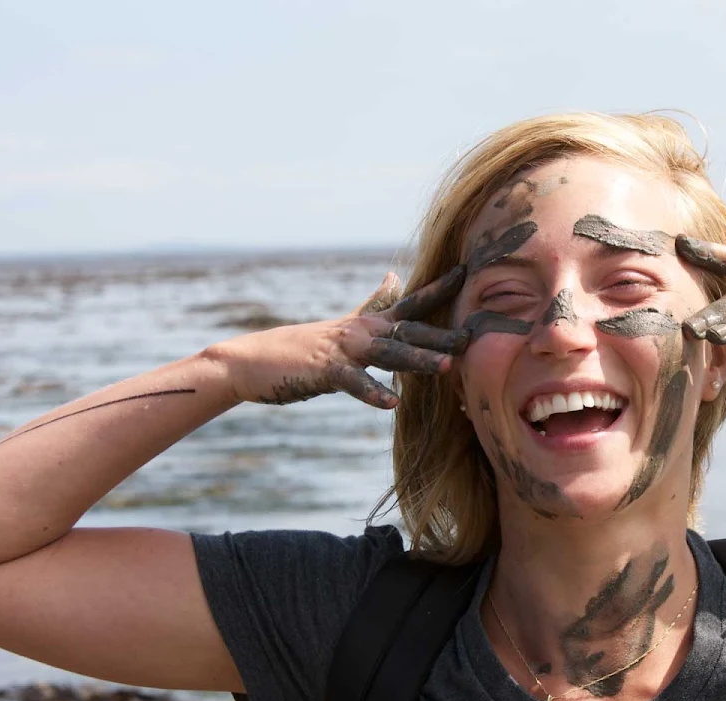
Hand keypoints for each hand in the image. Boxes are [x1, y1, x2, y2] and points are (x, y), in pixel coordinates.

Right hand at [215, 265, 467, 407]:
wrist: (251, 361)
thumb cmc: (301, 348)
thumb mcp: (345, 324)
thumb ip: (373, 304)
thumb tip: (395, 276)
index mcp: (367, 323)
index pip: (410, 302)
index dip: (438, 289)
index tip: (467, 271)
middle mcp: (360, 331)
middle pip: (407, 329)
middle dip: (441, 333)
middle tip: (473, 336)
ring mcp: (342, 350)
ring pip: (387, 352)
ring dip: (417, 359)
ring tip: (445, 367)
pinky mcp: (325, 372)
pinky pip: (353, 383)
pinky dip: (372, 392)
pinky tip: (391, 404)